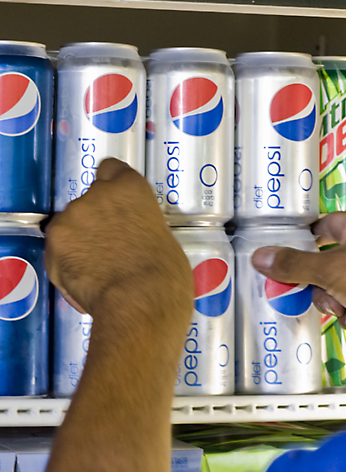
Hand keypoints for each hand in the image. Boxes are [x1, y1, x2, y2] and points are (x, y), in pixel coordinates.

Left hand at [45, 158, 192, 320]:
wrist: (140, 303)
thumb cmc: (164, 276)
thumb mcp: (165, 238)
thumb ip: (142, 225)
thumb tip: (136, 237)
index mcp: (131, 189)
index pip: (112, 169)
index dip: (114, 187)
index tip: (117, 204)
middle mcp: (98, 195)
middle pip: (91, 200)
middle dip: (97, 219)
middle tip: (112, 245)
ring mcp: (72, 219)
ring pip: (72, 225)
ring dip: (81, 240)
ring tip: (100, 268)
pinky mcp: (54, 245)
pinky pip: (59, 251)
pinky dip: (68, 263)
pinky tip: (88, 280)